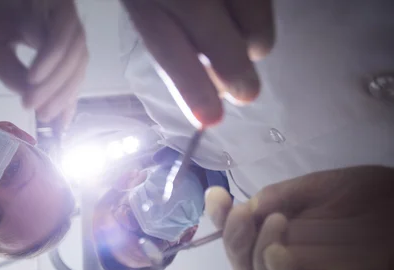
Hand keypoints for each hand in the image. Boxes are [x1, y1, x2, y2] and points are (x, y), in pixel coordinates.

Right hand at [0, 0, 87, 125]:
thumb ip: (18, 78)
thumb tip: (39, 105)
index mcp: (49, 31)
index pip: (70, 68)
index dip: (68, 96)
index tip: (60, 126)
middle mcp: (58, 18)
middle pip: (78, 61)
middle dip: (63, 93)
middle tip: (43, 116)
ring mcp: (57, 6)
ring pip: (75, 49)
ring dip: (56, 81)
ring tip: (33, 102)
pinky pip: (62, 31)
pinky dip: (52, 57)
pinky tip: (34, 77)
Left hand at [121, 0, 273, 125]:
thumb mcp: (142, 1)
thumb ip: (169, 36)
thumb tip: (207, 86)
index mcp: (145, 0)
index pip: (171, 53)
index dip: (192, 90)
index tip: (211, 121)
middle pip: (221, 46)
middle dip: (236, 78)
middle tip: (245, 95)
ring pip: (253, 26)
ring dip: (253, 43)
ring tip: (246, 45)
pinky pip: (263, 3)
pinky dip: (259, 13)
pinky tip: (246, 14)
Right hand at [205, 166, 393, 269]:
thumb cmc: (364, 195)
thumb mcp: (313, 186)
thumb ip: (277, 196)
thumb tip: (244, 208)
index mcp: (277, 233)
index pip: (238, 236)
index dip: (219, 220)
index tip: (215, 196)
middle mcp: (288, 259)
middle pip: (244, 265)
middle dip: (234, 239)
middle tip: (242, 213)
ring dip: (260, 254)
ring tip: (276, 220)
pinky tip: (280, 254)